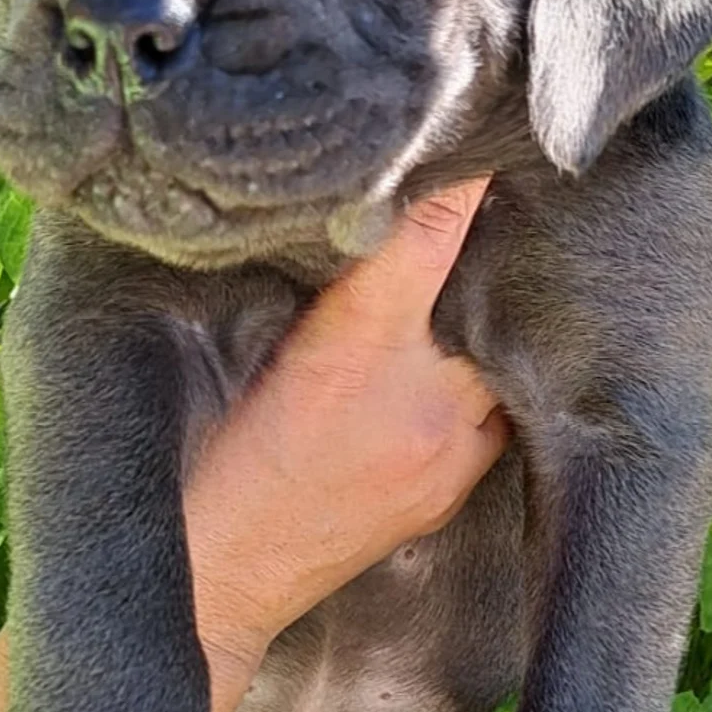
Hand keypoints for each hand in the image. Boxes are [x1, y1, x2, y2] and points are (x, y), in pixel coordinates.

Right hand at [186, 178, 508, 664]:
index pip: (430, 234)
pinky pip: (493, 416)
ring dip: (491, 321)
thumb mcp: (241, 350)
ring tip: (486, 280)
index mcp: (353, 348)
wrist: (221, 584)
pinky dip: (483, 381)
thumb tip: (366, 211)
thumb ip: (316, 282)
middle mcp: (420, 400)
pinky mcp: (451, 491)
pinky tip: (460, 365)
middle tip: (504, 196)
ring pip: (502, 359)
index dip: (463, 176)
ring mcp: (447, 454)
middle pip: (487, 294)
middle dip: (490, 248)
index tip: (489, 126)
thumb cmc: (207, 461)